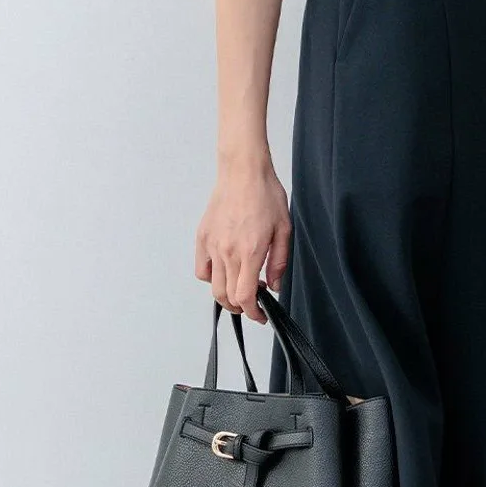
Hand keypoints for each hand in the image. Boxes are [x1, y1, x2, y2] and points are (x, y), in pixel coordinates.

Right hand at [195, 159, 291, 319]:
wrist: (243, 171)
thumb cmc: (266, 195)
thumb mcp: (284, 229)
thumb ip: (279, 262)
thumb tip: (275, 286)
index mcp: (250, 252)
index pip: (245, 297)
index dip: (253, 313)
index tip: (261, 315)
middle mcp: (228, 252)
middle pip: (227, 297)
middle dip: (241, 307)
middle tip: (254, 303)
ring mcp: (212, 245)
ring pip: (213, 286)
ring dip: (227, 295)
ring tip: (240, 288)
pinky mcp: (202, 238)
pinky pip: (202, 269)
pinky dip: (211, 278)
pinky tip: (225, 270)